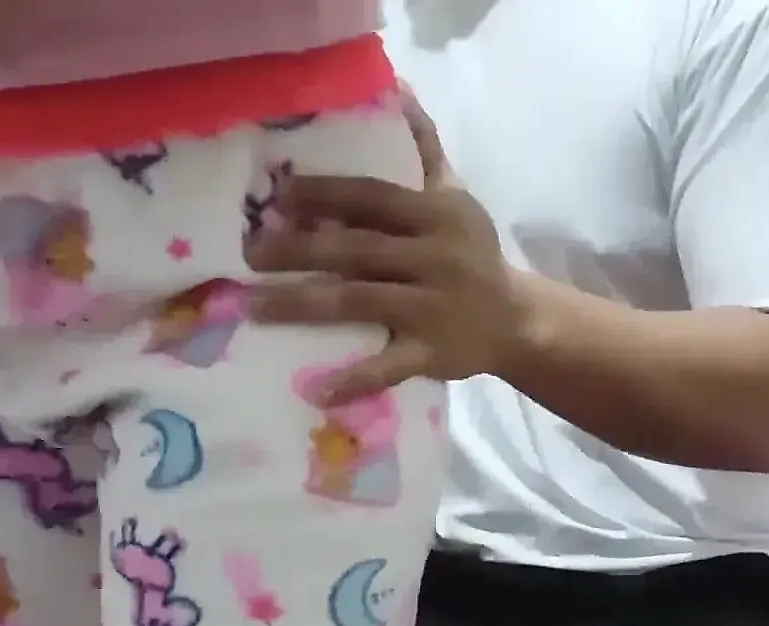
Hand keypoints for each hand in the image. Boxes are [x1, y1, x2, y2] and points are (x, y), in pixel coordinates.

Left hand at [243, 91, 535, 403]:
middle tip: (249, 252)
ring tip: (254, 306)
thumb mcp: (456, 199)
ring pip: (359, 303)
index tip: (278, 198)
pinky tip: (315, 389)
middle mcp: (434, 259)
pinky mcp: (433, 353)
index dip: (325, 195)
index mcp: (436, 217)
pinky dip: (354, 379)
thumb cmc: (473, 254)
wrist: (518, 321)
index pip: (373, 198)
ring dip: (303, 305)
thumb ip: (425, 152)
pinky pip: (389, 366)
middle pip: (356, 250)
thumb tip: (400, 93)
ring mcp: (433, 308)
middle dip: (299, 250)